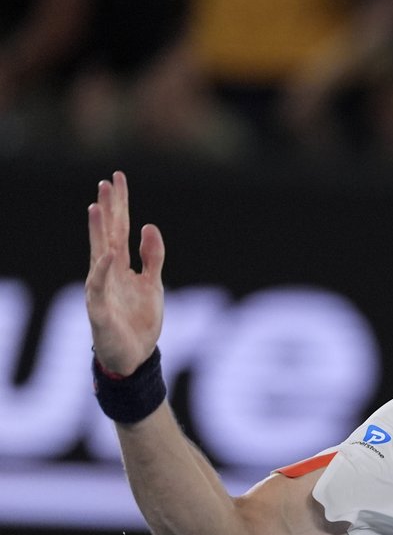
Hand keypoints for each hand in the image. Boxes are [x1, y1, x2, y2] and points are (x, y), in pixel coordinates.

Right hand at [86, 171, 164, 375]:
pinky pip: (99, 287)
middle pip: (107, 234)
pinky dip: (103, 270)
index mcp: (120, 264)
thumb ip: (152, 257)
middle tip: (106, 181)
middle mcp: (107, 271)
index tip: (118, 177)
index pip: (120, 228)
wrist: (133, 357)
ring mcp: (101, 288)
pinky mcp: (99, 309)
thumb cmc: (139, 319)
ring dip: (97, 232)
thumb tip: (150, 226)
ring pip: (98, 254)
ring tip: (97, 207)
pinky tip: (108, 253)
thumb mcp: (153, 284)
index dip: (120, 204)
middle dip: (108, 209)